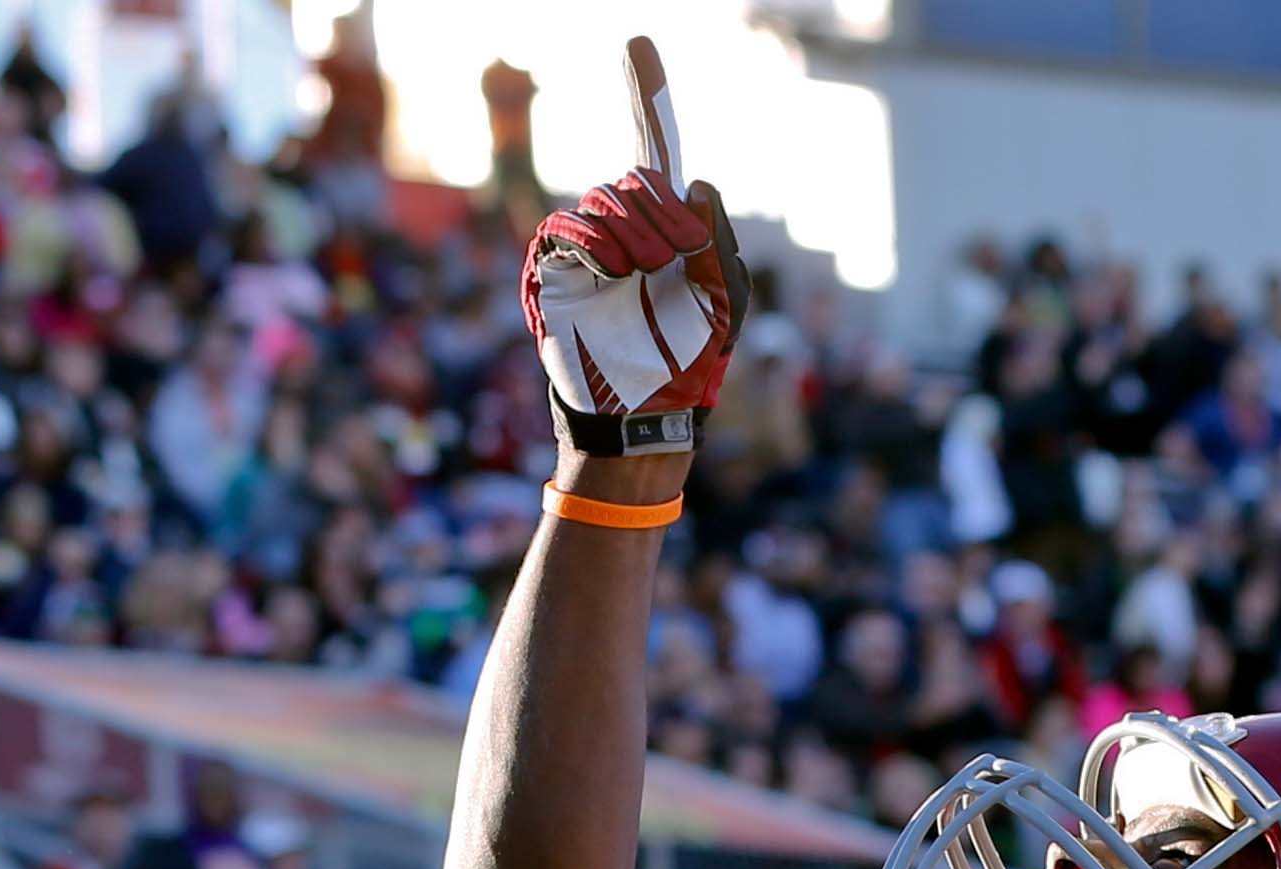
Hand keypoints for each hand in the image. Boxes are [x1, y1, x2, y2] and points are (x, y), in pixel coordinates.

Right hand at [525, 38, 749, 490]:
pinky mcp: (554, 268)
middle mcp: (626, 229)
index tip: (638, 41)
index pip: (657, 151)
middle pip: (636, 181)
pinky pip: (569, 230)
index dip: (648, 95)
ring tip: (641, 290)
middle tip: (669, 269)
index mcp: (670, 228)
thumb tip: (693, 179)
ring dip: (633, 242)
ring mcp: (587, 247)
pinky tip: (610, 281)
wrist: (645, 416)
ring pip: (605, 203)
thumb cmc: (692, 366)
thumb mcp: (727, 301)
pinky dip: (595, 249)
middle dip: (661, 220)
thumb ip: (717, 237)